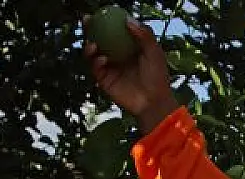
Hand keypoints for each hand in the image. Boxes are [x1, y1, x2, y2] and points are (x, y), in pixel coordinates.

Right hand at [83, 16, 178, 133]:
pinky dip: (96, 62)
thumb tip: (128, 19)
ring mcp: (109, 67)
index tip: (100, 12)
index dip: (105, 21)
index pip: (113, 30)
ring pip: (93, 53)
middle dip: (89, 29)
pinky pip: (96, 68)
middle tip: (86, 21)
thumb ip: (144, 35)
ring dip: (89, 47)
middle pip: (99, 39)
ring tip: (93, 45)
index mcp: (127, 46)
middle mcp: (116, 55)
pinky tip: (103, 60)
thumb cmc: (157, 76)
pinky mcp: (104, 80)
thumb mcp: (154, 52)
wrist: (153, 101)